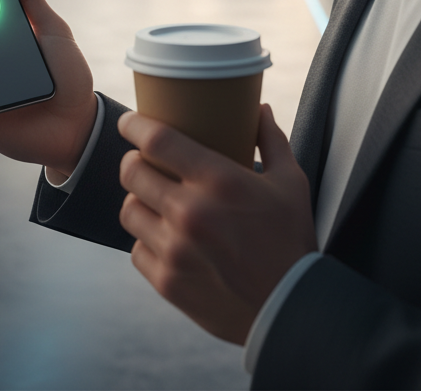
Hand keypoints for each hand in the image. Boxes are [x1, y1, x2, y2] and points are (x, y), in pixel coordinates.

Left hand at [117, 104, 316, 344]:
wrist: (292, 312)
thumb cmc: (292, 241)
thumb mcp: (291, 184)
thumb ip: (271, 141)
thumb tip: (259, 108)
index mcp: (219, 181)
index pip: (157, 140)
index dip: (134, 125)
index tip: (129, 122)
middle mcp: (191, 213)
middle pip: (131, 171)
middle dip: (133, 161)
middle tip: (144, 162)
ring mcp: (176, 250)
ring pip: (128, 210)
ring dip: (138, 200)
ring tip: (152, 200)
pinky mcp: (168, 282)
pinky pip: (136, 250)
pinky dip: (146, 241)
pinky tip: (163, 237)